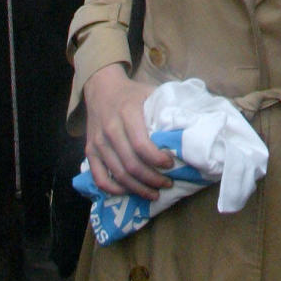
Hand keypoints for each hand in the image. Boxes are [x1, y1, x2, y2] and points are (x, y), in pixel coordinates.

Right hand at [82, 64, 173, 195]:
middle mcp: (110, 129)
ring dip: (137, 188)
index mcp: (127, 113)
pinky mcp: (90, 151)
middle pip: (131, 164)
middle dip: (151, 179)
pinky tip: (129, 192)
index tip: (170, 164)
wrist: (101, 87)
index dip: (156, 159)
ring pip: (118, 174)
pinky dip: (114, 190)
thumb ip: (166, 107)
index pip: (141, 144)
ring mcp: (98, 142)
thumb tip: (190, 125)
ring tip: (154, 193)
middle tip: (167, 184)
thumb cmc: (131, 93)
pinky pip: (99, 178)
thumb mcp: (150, 92)